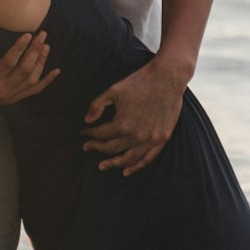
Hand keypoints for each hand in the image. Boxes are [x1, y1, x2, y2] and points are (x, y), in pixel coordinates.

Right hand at [0, 32, 58, 109]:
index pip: (9, 63)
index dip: (19, 49)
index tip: (28, 35)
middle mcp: (2, 90)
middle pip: (24, 69)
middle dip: (35, 51)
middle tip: (42, 35)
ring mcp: (10, 96)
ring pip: (31, 79)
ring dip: (41, 63)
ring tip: (46, 46)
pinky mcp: (14, 99)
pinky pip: (34, 91)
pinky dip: (46, 81)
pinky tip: (56, 71)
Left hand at [81, 58, 186, 174]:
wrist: (167, 78)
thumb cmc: (139, 82)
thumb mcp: (113, 90)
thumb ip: (97, 105)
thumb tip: (87, 121)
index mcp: (122, 124)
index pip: (100, 135)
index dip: (89, 135)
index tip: (83, 134)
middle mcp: (136, 136)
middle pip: (111, 148)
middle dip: (96, 148)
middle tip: (87, 148)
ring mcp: (151, 140)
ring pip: (128, 159)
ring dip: (114, 163)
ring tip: (102, 166)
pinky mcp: (162, 139)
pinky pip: (147, 159)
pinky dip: (136, 167)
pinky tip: (126, 171)